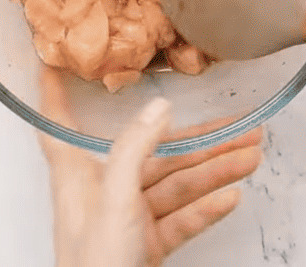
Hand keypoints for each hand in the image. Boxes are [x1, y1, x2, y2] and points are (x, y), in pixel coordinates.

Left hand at [39, 67, 262, 266]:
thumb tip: (159, 109)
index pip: (58, 123)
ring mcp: (126, 220)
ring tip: (252, 155)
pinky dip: (206, 209)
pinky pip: (180, 220)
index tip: (54, 60)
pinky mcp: (146, 246)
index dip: (55, 92)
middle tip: (238, 125)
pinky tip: (231, 196)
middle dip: (197, 140)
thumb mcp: (115, 199)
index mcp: (77, 175)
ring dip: (214, 171)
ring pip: (174, 186)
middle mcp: (101, 192)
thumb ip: (136, 150)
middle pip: (150, 154)